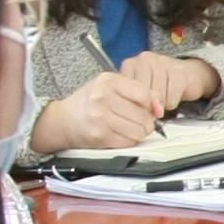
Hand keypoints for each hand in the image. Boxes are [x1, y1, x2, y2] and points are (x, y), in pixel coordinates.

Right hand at [35, 61, 189, 151]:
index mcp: (108, 81)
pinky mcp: (100, 136)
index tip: (149, 108)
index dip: (151, 104)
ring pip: (138, 131)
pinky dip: (129, 140)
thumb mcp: (111, 86)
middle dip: (146, 121)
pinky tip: (120, 133)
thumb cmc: (89, 101)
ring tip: (130, 127)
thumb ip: (137, 91)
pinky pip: (128, 142)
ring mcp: (101, 118)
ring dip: (139, 132)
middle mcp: (103, 98)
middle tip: (138, 120)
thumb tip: (159, 107)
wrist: (63, 120)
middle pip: (143, 115)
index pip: (144, 94)